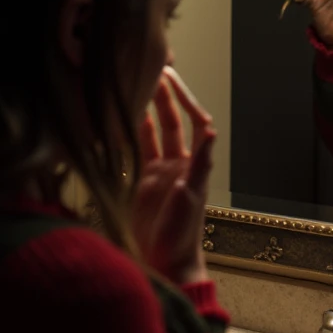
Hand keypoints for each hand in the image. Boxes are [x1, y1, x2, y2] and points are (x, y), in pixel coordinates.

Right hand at [132, 67, 215, 285]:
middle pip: (171, 122)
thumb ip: (199, 164)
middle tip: (153, 71)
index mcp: (192, 163)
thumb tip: (212, 132)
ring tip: (136, 86)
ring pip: (153, 132)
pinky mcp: (142, 182)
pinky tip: (120, 118)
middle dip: (164, 97)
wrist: (166, 261)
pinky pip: (137, 151)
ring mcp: (159, 171)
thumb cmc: (183, 233)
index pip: (193, 122)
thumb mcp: (192, 197)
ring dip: (146, 111)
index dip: (184, 100)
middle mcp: (177, 162)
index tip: (171, 79)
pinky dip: (130, 134)